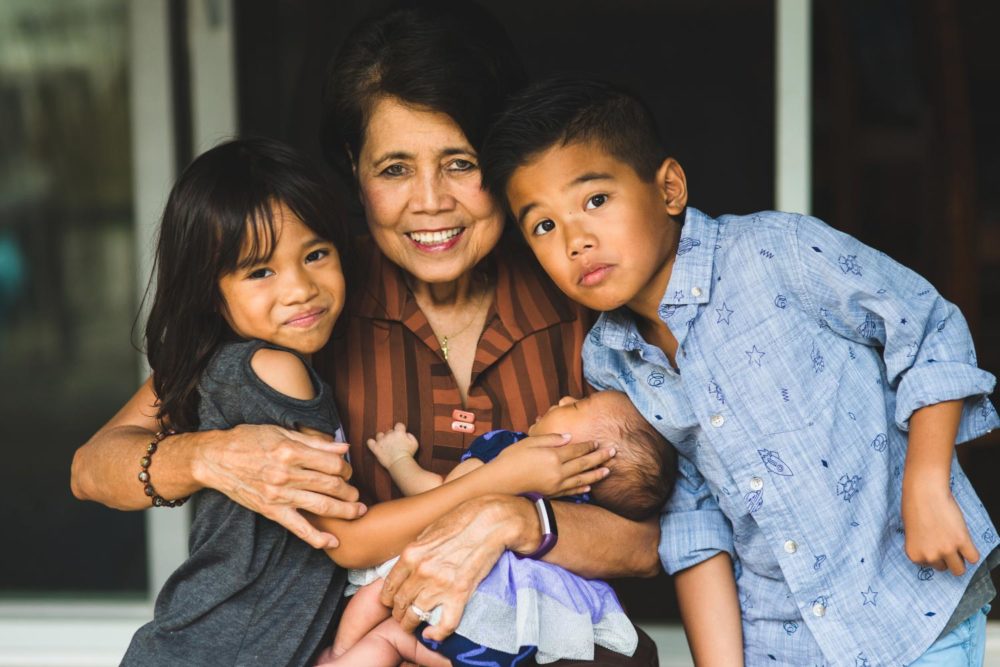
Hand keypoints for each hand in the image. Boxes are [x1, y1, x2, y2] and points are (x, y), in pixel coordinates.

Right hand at [194, 424, 366, 548]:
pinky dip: (316, 538)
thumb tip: (343, 446)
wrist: (215, 459)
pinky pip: (298, 528)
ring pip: (322, 506)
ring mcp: (279, 495)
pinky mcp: (271, 511)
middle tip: (356, 493)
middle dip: (350, 491)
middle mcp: (287, 474)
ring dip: (345, 511)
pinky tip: (332, 543)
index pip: (333, 464)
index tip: (348, 471)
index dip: (347, 468)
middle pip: (332, 485)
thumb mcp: (281, 431)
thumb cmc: (247, 440)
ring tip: (357, 511)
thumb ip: (314, 442)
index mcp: (291, 451)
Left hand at [367, 423, 418, 468]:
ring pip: (379, 435)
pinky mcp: (376, 448)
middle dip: (392, 436)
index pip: (399, 425)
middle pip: (389, 431)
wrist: (400, 463)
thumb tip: (406, 433)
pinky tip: (375, 445)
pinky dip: (371, 443)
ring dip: (382, 438)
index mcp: (399, 432)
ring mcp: (381, 441)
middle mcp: (389, 434)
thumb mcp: (415, 443)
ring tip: (385, 445)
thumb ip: (410, 436)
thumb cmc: (408, 454)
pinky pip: (370, 442)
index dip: (400, 430)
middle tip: (395, 444)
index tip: (401, 435)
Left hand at [380, 494, 525, 641]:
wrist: (490, 521)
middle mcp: (421, 571)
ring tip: (414, 626)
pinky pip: (444, 624)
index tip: (393, 602)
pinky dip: (436, 634)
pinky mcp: (460, 594)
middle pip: (400, 603)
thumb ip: (417, 550)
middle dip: (399, 612)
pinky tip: (431, 636)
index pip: (389, 586)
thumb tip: (411, 564)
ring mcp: (439, 584)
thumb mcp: (430, 530)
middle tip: (403, 615)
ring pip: (415, 616)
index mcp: (411, 554)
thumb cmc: (462, 520)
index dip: (389, 598)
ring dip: (412, 623)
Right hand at [489, 433, 612, 496]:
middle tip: (613, 452)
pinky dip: (582, 489)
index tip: (598, 442)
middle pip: (584, 464)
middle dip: (600, 458)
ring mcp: (555, 485)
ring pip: (582, 479)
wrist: (499, 484)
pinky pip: (571, 491)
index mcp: (552, 456)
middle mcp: (558, 472)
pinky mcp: (551, 494)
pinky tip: (589, 487)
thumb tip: (569, 437)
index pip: (576, 450)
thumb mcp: (528, 442)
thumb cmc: (510, 459)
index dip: (589, 446)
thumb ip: (550, 439)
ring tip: (608, 471)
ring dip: (596, 474)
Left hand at [902, 477, 978, 575]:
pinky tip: (966, 542)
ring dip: (960, 559)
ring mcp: (946, 550)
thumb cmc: (914, 506)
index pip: (929, 566)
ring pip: (959, 569)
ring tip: (956, 544)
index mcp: (914, 555)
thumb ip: (922, 546)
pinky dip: (972, 552)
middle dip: (946, 558)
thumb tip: (936, 553)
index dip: (934, 553)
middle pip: (945, 568)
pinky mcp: (961, 541)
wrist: (924, 491)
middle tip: (946, 542)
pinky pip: (974, 558)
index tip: (934, 542)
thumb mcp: (911, 532)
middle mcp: (929, 556)